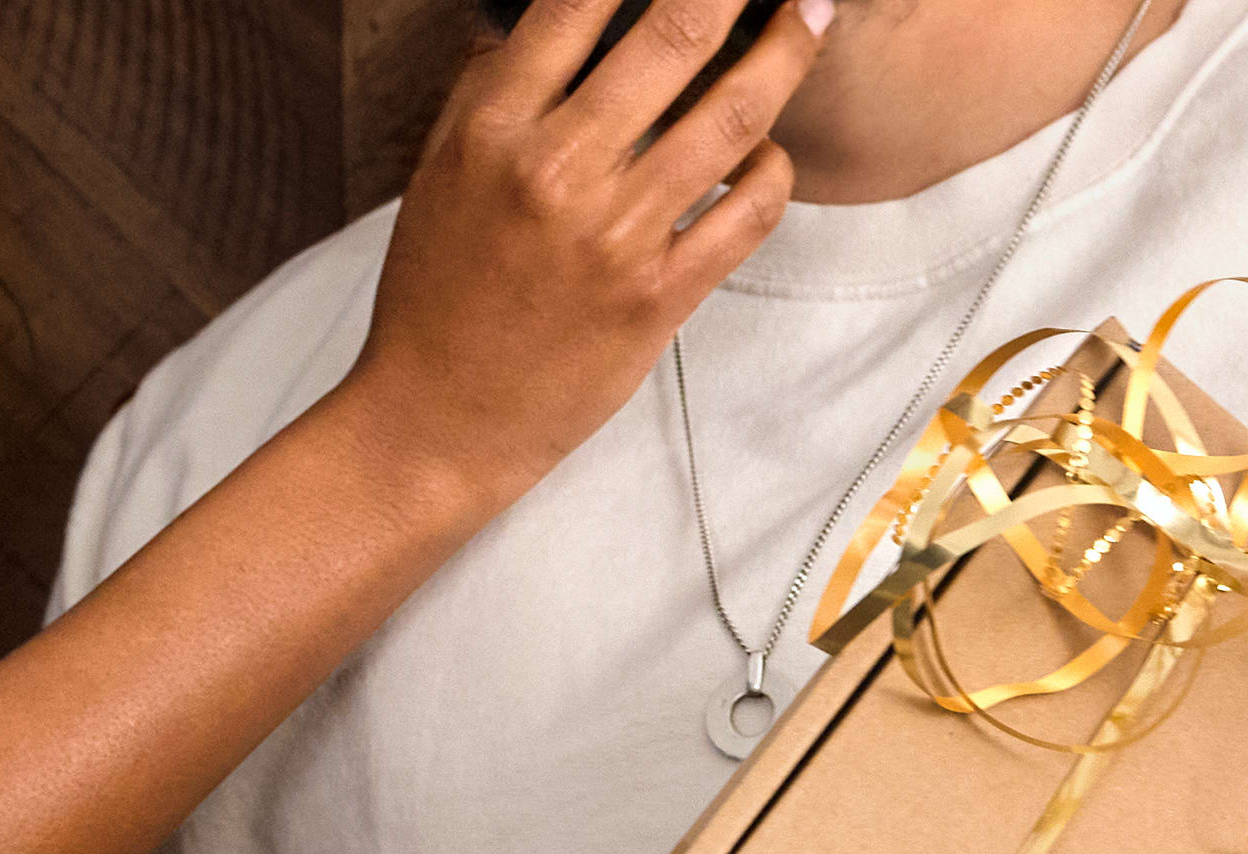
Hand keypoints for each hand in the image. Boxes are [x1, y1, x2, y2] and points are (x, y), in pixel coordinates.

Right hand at [337, 0, 825, 505]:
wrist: (439, 418)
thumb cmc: (437, 293)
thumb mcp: (438, 174)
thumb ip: (486, 92)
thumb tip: (527, 24)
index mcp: (493, 126)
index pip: (575, 1)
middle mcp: (557, 169)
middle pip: (673, 36)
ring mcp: (617, 234)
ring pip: (730, 118)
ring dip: (784, 54)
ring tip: (810, 15)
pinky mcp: (662, 295)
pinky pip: (748, 212)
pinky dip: (775, 168)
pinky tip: (771, 150)